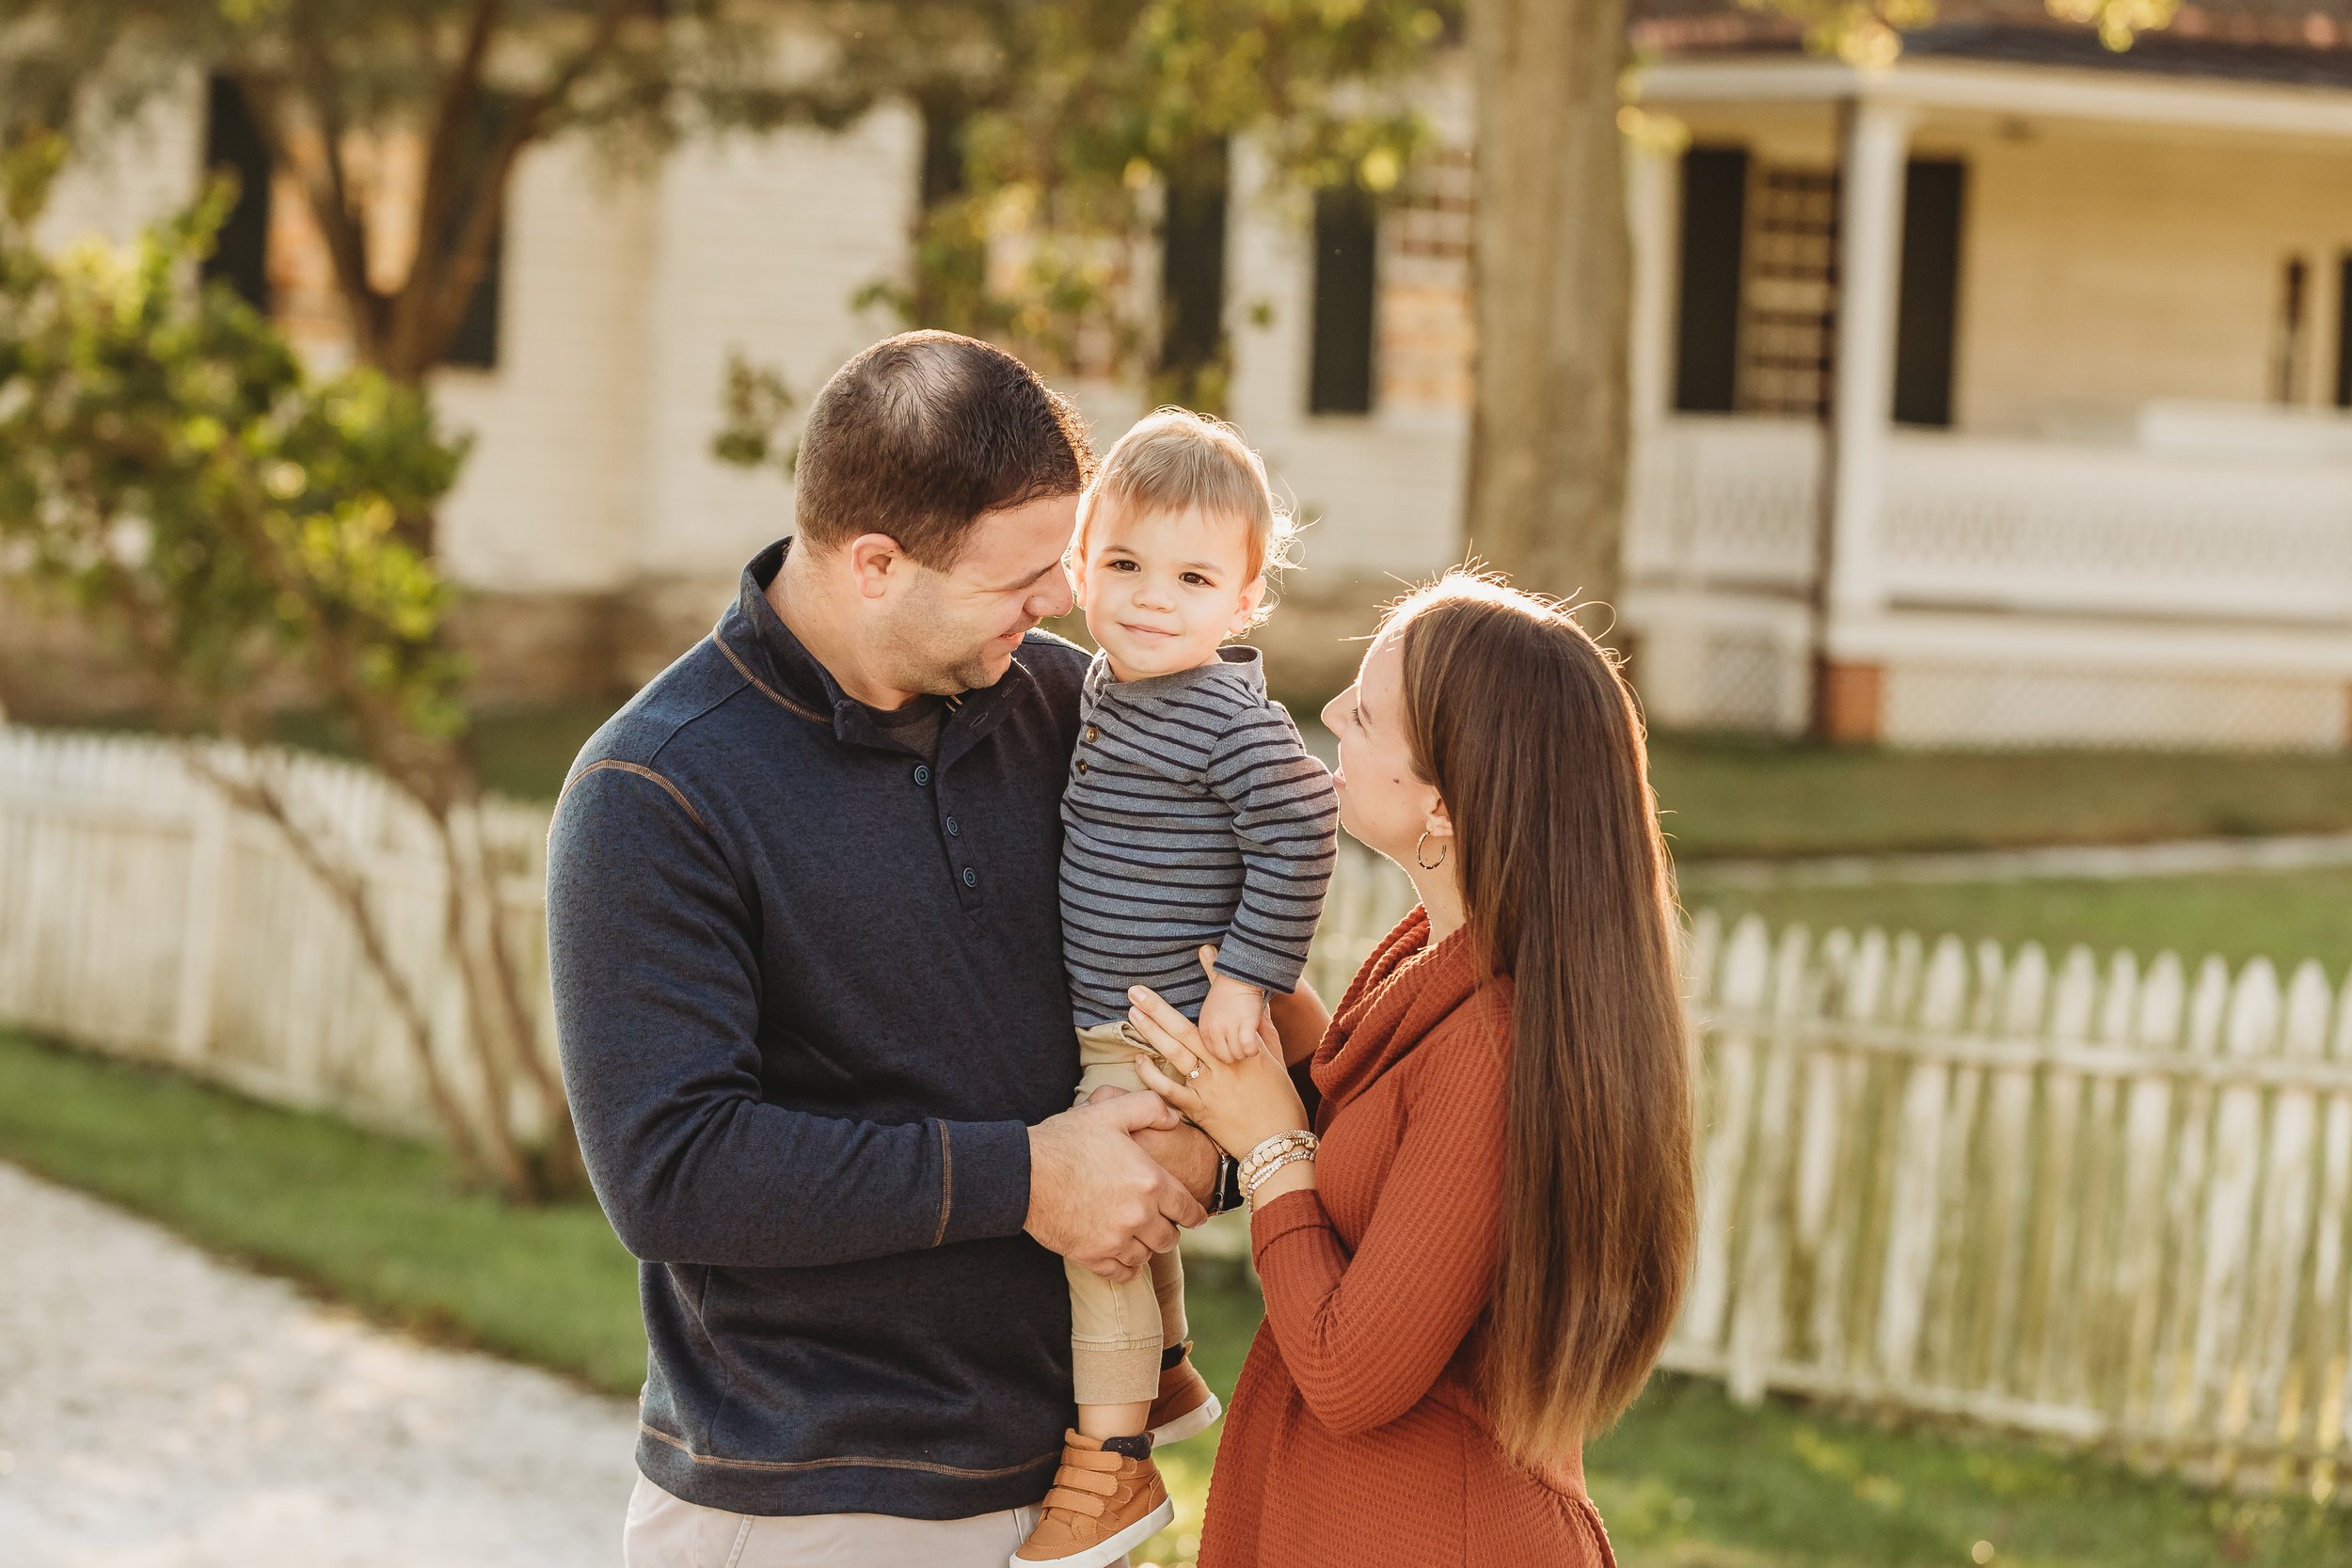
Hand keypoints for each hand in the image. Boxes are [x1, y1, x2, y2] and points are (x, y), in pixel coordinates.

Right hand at [1027, 1091, 1206, 1281]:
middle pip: (1170, 1237)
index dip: (1195, 1214)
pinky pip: (1123, 1273)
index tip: (1196, 1218)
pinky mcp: (1093, 1255)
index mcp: (1150, 1182)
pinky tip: (1122, 1255)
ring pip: (1146, 1255)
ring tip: (1137, 1235)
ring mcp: (1115, 1239)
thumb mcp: (1110, 1112)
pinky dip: (1126, 1266)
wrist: (1024, 1173)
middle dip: (1168, 1229)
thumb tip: (1173, 1117)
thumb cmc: (1066, 1140)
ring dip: (1145, 1246)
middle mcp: (1139, 1215)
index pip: (1188, 1209)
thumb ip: (1149, 1108)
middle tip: (1160, 1222)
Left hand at [1127, 981, 1308, 1160]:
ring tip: (1133, 1014)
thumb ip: (1262, 1033)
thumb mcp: (1276, 1062)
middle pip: (1187, 1030)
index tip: (1203, 952)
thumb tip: (1255, 1006)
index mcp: (1246, 1048)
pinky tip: (1139, 1060)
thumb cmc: (1281, 1103)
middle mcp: (1226, 1064)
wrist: (1280, 1147)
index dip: (1213, 979)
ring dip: (1152, 1032)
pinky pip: (1172, 1091)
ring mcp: (1211, 1088)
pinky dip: (1154, 1076)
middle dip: (1159, 1008)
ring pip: (1177, 1054)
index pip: (1224, 1009)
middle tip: (1136, 989)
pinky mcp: (1201, 1111)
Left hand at [1196, 962, 1266, 1064]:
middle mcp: (1214, 1030)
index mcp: (1204, 1029)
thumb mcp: (1212, 1015)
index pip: (1213, 1054)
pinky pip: (1249, 1049)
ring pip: (1238, 1055)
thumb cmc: (1229, 996)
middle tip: (1242, 1045)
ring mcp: (1228, 1028)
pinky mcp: (1245, 1025)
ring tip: (1249, 1041)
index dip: (1225, 1051)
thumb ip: (1213, 1033)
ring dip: (1246, 1051)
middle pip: (1226, 1057)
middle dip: (1235, 1054)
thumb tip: (1220, 1053)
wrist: (1239, 976)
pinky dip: (1254, 1049)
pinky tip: (1256, 1043)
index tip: (1233, 1045)